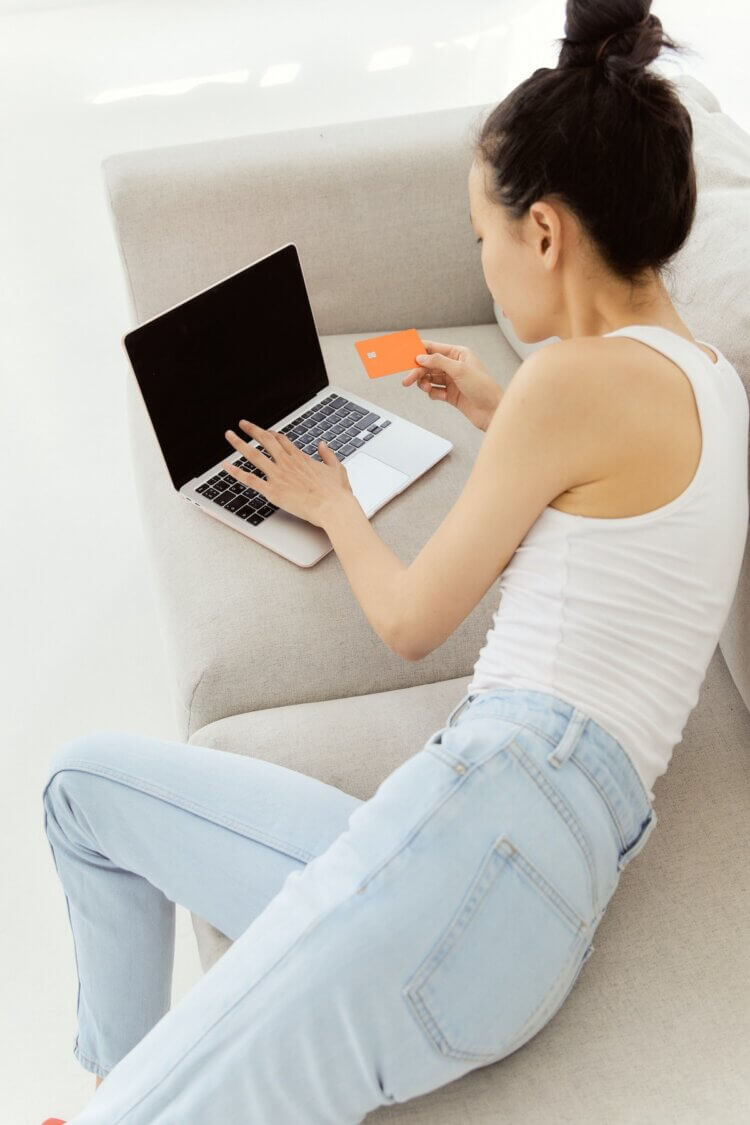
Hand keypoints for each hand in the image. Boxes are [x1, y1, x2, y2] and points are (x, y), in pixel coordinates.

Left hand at [221, 421, 354, 527]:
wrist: (333, 508)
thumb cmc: (336, 493)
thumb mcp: (337, 468)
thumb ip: (328, 454)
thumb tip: (322, 444)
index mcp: (300, 458)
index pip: (282, 440)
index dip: (271, 434)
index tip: (265, 431)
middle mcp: (286, 463)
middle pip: (265, 441)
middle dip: (251, 430)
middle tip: (242, 424)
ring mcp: (278, 476)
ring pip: (253, 455)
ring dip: (239, 444)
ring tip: (229, 435)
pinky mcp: (272, 491)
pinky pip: (250, 480)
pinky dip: (236, 473)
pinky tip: (225, 466)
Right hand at [401, 339, 501, 431]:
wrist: (492, 411)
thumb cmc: (483, 387)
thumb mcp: (460, 370)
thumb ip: (438, 362)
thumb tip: (421, 357)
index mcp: (459, 354)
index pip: (434, 348)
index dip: (419, 351)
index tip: (406, 355)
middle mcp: (455, 366)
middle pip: (429, 365)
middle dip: (418, 371)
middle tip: (407, 379)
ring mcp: (453, 381)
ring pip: (430, 378)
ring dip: (424, 383)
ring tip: (424, 388)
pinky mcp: (451, 395)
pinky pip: (435, 391)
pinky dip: (433, 393)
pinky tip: (436, 395)